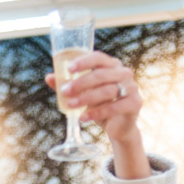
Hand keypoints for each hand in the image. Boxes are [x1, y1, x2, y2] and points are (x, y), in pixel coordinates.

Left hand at [46, 51, 149, 177]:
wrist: (118, 126)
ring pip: (107, 90)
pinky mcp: (135, 103)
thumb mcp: (83, 94)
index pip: (98, 57)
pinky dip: (97, 112)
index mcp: (111, 65)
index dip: (84, 61)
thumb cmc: (100, 105)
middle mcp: (124, 73)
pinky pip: (115, 107)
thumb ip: (68, 85)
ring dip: (86, 98)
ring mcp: (132, 87)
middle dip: (80, 83)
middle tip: (65, 91)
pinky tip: (83, 117)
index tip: (69, 69)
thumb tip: (49, 77)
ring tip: (70, 105)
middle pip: (101, 74)